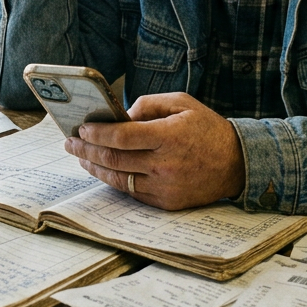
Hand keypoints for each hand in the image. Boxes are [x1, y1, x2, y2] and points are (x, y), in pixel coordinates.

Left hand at [63, 93, 245, 209]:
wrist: (237, 164)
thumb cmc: (207, 129)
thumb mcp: (182, 103)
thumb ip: (148, 105)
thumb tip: (119, 115)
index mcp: (168, 136)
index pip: (121, 136)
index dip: (96, 133)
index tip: (81, 128)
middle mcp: (164, 165)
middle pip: (113, 159)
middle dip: (85, 150)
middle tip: (69, 142)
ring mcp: (164, 187)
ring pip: (118, 179)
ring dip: (93, 168)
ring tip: (80, 157)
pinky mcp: (166, 202)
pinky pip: (131, 192)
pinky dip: (114, 180)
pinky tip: (103, 170)